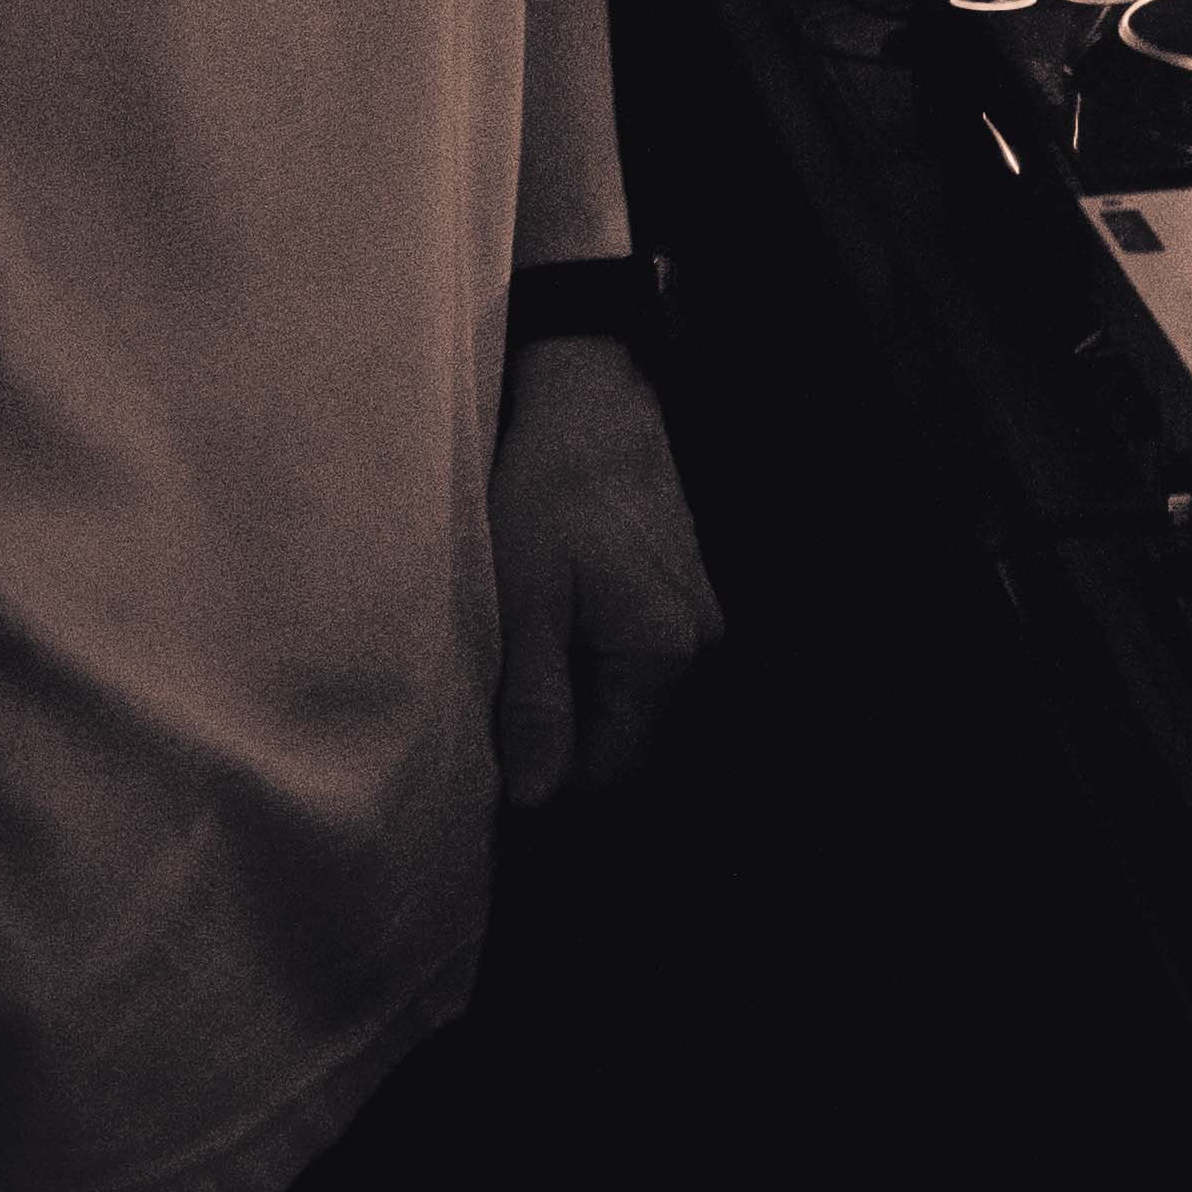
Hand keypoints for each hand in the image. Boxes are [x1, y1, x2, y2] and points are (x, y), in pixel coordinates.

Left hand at [488, 340, 722, 805]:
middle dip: (561, 725)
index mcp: (662, 653)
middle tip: (503, 677)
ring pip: (627, 692)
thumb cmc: (550, 486)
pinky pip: (636, 652)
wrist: (591, 392)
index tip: (493, 739)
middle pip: (623, 733)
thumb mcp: (525, 598)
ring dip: (574, 684)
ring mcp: (697, 611)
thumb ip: (535, 704)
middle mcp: (698, 641)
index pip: (608, 769)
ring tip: (526, 635)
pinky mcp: (684, 585)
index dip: (546, 769)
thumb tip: (536, 799)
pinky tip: (556, 606)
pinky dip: (592, 647)